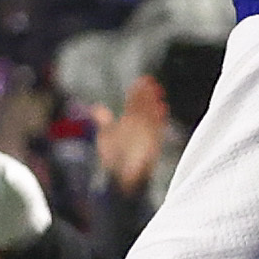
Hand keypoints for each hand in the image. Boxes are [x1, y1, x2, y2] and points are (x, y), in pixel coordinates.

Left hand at [98, 80, 173, 199]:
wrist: (120, 177)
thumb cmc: (114, 159)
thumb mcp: (105, 136)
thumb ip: (104, 121)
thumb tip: (97, 108)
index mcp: (129, 122)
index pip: (135, 104)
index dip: (138, 93)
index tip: (142, 81)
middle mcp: (139, 126)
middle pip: (144, 107)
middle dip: (148, 94)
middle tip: (150, 81)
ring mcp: (147, 134)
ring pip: (152, 115)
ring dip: (154, 103)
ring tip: (157, 91)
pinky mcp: (153, 142)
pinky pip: (157, 128)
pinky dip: (159, 118)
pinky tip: (161, 108)